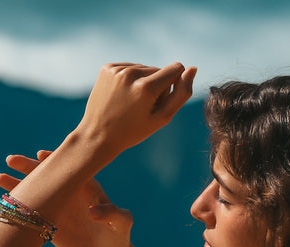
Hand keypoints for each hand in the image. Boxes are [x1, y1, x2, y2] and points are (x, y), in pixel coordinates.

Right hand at [0, 151, 132, 246]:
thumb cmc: (118, 235)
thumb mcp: (122, 223)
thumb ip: (112, 213)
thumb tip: (93, 212)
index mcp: (85, 186)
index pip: (68, 169)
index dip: (55, 161)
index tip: (41, 155)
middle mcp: (68, 192)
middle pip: (46, 175)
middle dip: (29, 167)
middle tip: (11, 160)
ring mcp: (57, 206)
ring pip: (35, 191)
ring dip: (17, 184)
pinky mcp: (48, 222)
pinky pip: (31, 212)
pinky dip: (18, 207)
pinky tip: (2, 202)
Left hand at [76, 62, 195, 159]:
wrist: (97, 136)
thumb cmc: (133, 131)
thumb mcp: (162, 117)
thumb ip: (182, 93)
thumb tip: (193, 68)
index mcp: (146, 87)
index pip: (176, 68)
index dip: (173, 85)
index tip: (160, 101)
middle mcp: (130, 74)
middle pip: (159, 69)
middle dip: (156, 86)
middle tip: (141, 107)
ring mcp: (116, 70)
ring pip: (144, 68)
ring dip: (142, 82)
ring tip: (130, 102)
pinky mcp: (107, 68)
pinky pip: (129, 67)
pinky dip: (129, 79)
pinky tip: (121, 95)